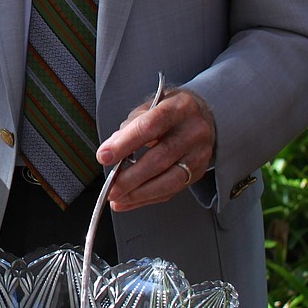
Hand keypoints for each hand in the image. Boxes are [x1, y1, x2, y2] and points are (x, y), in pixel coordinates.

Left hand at [96, 88, 215, 210]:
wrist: (204, 117)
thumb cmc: (170, 112)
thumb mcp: (151, 106)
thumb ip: (130, 126)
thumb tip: (111, 150)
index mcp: (179, 107)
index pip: (150, 126)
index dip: (125, 143)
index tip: (104, 156)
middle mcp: (193, 131)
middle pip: (160, 157)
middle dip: (131, 177)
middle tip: (110, 187)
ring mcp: (199, 153)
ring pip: (170, 180)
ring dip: (140, 193)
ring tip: (118, 199)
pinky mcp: (199, 172)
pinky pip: (173, 190)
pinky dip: (148, 198)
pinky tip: (130, 200)